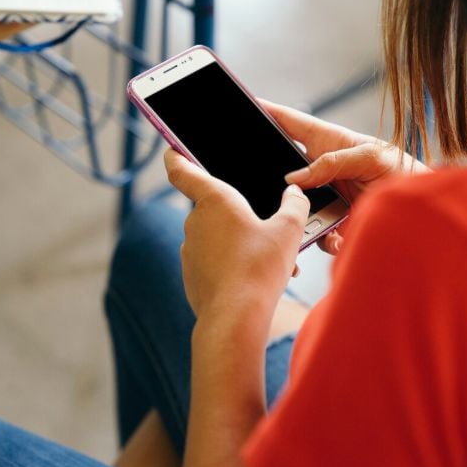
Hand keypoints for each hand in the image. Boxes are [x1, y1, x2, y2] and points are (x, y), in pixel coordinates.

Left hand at [164, 149, 309, 337]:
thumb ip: (295, 206)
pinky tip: (256, 279)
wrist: (236, 318)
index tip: (171, 148)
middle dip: (239, 214)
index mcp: (214, 200)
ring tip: (272, 261)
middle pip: (213, 207)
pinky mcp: (192, 275)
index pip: (181, 169)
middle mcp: (194, 222)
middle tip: (268, 225)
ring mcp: (189, 250)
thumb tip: (295, 194)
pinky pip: (214, 261)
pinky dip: (232, 264)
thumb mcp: (290, 231)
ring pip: (217, 237)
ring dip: (240, 242)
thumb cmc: (261, 268)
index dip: (175, 155)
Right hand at [263, 99, 429, 254]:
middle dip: (270, 176)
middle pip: (283, 169)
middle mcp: (321, 169)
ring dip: (297, 216)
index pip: (290, 122)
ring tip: (316, 221)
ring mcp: (323, 196)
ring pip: (293, 205)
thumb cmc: (403, 173)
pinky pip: (312, 233)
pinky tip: (338, 240)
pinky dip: (320, 240)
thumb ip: (333, 162)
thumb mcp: (371, 158)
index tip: (244, 104)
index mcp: (328, 142)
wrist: (420, 213)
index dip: (267, 112)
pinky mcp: (330, 223)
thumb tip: (295, 179)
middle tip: (261, 182)